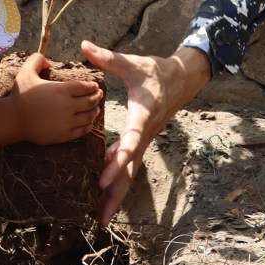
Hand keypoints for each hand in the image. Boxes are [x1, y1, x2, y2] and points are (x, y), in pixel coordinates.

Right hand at [11, 52, 102, 144]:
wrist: (13, 120)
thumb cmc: (20, 95)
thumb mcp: (26, 71)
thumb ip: (38, 59)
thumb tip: (50, 62)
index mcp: (61, 90)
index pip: (85, 87)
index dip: (92, 86)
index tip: (95, 86)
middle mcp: (67, 106)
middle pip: (90, 101)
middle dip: (97, 97)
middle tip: (99, 95)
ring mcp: (66, 122)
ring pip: (89, 116)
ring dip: (94, 111)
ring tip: (96, 108)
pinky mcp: (63, 135)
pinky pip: (82, 131)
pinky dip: (88, 126)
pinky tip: (89, 123)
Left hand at [81, 41, 210, 226]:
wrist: (180, 80)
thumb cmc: (155, 71)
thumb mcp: (133, 63)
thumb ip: (108, 58)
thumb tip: (84, 45)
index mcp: (143, 115)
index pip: (131, 141)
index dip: (118, 159)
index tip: (103, 176)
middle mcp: (145, 133)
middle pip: (130, 169)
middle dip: (115, 193)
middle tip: (99, 216)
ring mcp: (144, 141)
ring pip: (130, 173)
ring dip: (115, 195)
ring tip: (99, 219)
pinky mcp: (141, 142)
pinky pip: (128, 167)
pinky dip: (117, 182)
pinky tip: (102, 196)